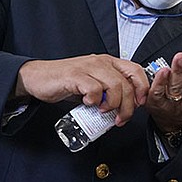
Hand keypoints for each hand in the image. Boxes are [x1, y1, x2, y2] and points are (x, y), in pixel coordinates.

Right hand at [15, 54, 149, 122]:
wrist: (38, 77)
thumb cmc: (66, 82)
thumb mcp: (93, 84)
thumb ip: (108, 91)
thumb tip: (125, 107)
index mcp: (108, 62)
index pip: (136, 70)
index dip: (142, 88)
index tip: (139, 104)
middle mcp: (100, 62)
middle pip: (126, 84)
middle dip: (127, 107)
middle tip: (120, 119)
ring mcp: (88, 68)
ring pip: (114, 86)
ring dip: (113, 104)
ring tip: (103, 112)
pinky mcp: (75, 76)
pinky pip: (94, 89)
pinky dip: (94, 101)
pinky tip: (88, 104)